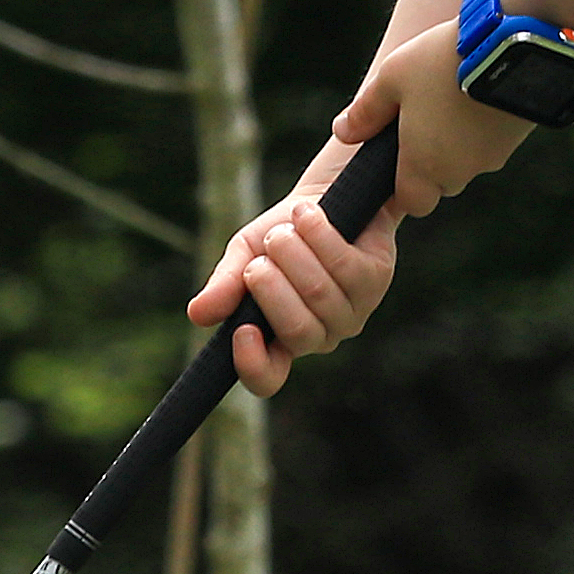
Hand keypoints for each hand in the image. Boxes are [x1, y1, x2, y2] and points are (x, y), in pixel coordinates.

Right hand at [186, 137, 404, 399]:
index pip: (268, 378)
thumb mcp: (244, 255)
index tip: (242, 331)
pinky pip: (345, 266)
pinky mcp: (377, 280)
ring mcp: (352, 311)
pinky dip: (319, 235)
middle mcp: (320, 335)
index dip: (254, 365)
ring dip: (294, 254)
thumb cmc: (279, 233)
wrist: (320, 194)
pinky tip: (306, 213)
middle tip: (260, 260)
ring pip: (321, 295)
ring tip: (283, 229)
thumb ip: (225, 285)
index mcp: (280, 339)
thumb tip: (197, 314)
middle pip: (298, 332)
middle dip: (273, 290)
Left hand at [331, 11, 537, 225]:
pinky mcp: (518, 139)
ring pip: (470, 162)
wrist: (512, 44)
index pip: (413, 204)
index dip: (404, 186)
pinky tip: (478, 91)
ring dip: (460, 142)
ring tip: (453, 96)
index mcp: (423, 165)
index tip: (399, 155)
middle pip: (443, 183)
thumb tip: (343, 131)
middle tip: (424, 117)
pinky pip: (493, 142)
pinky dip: (483, 126)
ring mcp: (494, 156)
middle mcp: (461, 170)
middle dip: (432, 159)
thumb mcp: (392, 78)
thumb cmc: (444, 63)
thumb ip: (366, 110)